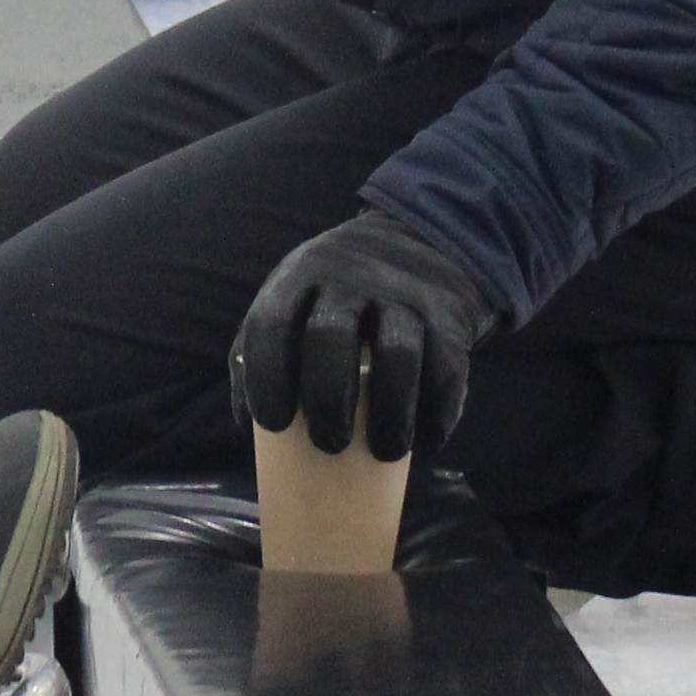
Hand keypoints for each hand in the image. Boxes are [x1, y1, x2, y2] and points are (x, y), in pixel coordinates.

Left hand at [229, 212, 500, 461]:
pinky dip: (438, 411)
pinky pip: (445, 368)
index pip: (272, 323)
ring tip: (386, 452)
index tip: (274, 424)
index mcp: (299, 278)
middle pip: (331, 338)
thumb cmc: (337, 293)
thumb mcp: (294, 297)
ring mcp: (402, 293)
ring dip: (391, 412)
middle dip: (327, 400)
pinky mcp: (448, 314)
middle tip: (329, 445)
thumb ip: (262, 347)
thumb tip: (247, 421)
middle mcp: (349, 279)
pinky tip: (428, 440)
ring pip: (397, 353)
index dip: (268, 376)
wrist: (421, 243)